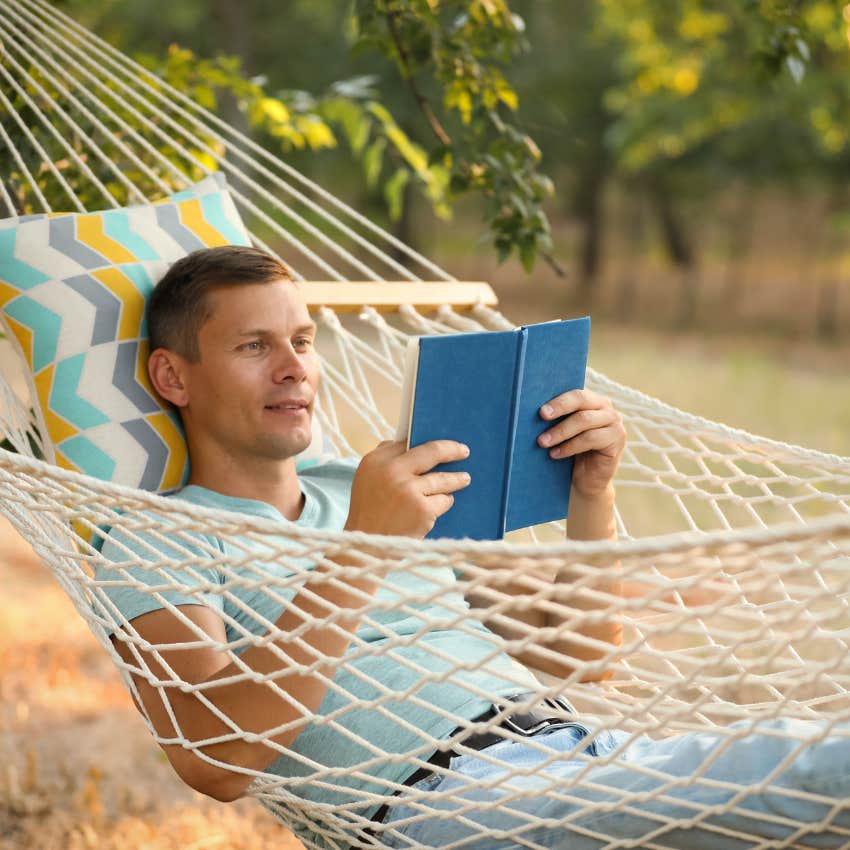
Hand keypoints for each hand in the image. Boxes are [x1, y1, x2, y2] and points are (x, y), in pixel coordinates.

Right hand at [345, 440, 470, 537]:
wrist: (367, 547)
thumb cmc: (368, 511)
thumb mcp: (366, 478)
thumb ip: (385, 458)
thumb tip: (411, 442)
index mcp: (376, 461)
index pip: (407, 442)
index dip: (426, 439)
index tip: (440, 441)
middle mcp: (392, 472)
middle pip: (432, 451)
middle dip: (452, 450)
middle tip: (464, 451)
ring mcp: (409, 491)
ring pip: (443, 479)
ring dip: (456, 479)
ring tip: (464, 479)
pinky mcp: (423, 510)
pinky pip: (444, 500)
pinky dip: (444, 502)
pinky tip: (442, 504)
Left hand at [537, 389, 625, 498]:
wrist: (586, 480)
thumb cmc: (569, 452)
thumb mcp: (562, 432)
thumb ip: (555, 418)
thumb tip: (530, 409)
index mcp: (591, 400)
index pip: (574, 393)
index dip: (557, 400)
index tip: (541, 411)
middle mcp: (605, 407)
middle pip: (581, 400)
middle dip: (559, 408)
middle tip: (541, 417)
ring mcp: (614, 423)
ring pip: (584, 420)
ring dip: (560, 431)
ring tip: (542, 442)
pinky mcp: (617, 440)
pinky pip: (591, 438)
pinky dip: (570, 446)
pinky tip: (555, 454)